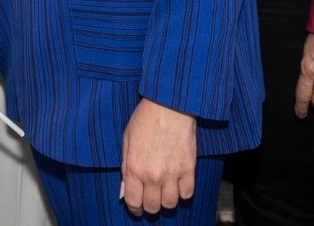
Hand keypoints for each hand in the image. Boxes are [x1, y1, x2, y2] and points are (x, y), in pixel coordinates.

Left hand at [120, 98, 196, 215]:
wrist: (169, 105)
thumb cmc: (145, 119)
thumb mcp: (127, 140)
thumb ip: (125, 165)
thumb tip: (126, 186)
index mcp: (134, 167)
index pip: (133, 201)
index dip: (134, 209)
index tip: (137, 208)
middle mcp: (152, 175)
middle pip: (152, 206)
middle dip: (150, 207)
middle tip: (151, 200)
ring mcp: (172, 173)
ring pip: (171, 204)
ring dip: (166, 202)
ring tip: (165, 194)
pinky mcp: (189, 168)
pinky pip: (188, 193)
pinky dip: (183, 193)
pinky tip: (179, 186)